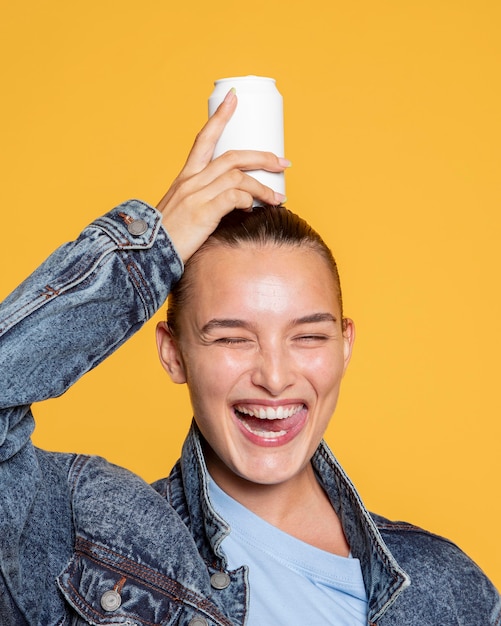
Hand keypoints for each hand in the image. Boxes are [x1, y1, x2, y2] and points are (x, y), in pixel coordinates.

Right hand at [156, 89, 288, 262]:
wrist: (147, 254)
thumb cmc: (167, 237)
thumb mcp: (182, 211)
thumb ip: (203, 201)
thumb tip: (232, 205)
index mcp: (185, 178)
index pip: (204, 138)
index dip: (220, 117)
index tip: (235, 98)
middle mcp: (191, 181)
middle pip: (233, 157)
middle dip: (262, 157)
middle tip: (283, 162)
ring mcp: (196, 196)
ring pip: (238, 177)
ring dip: (262, 186)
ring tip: (277, 197)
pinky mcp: (203, 213)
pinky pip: (234, 197)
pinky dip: (248, 200)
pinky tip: (254, 209)